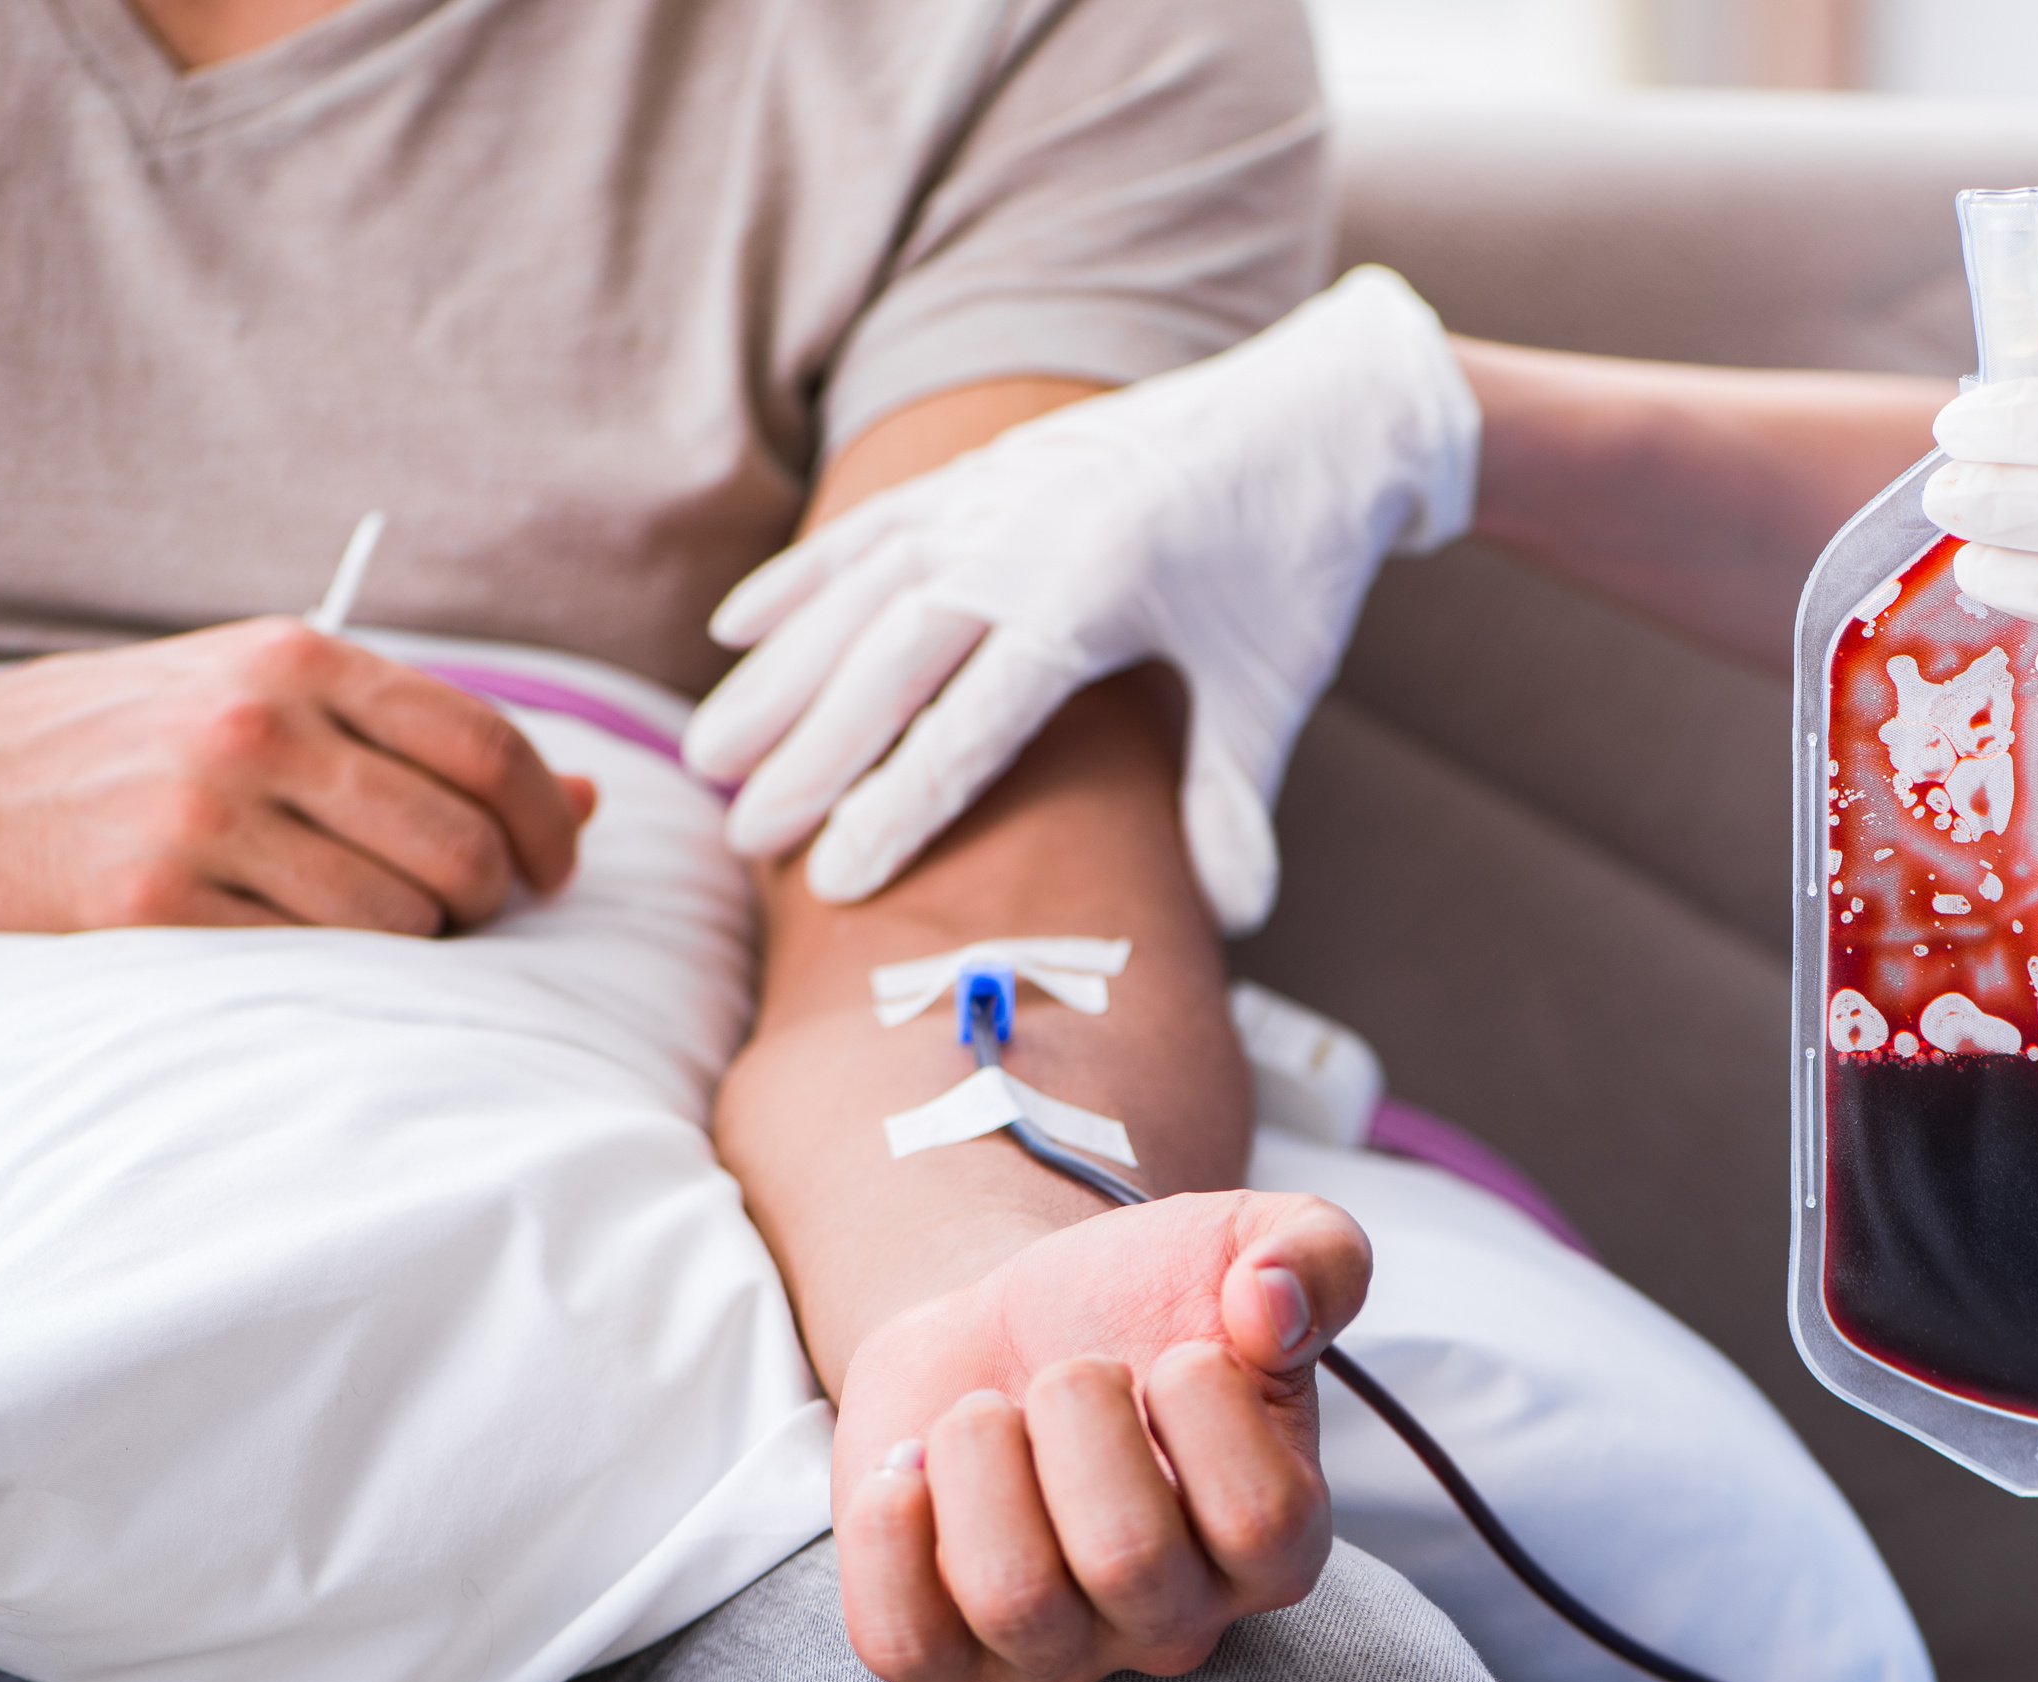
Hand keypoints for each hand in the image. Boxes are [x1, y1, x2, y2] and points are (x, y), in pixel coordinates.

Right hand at [0, 618, 595, 932]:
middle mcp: (259, 729)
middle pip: (462, 840)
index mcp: (301, 660)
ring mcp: (204, 816)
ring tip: (387, 928)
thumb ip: (422, 738)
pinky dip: (345, 970)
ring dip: (422, 941)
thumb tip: (588, 798)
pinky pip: (317, 960)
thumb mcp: (275, 695)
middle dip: (495, 895)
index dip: (549, 819)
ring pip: (403, 915)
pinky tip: (316, 950)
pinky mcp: (155, 903)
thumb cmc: (141, 740)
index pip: (488, 744)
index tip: (559, 866)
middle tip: (475, 912)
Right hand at [685, 266, 1478, 928]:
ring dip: (781, 673)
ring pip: (860, 593)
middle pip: (890, 658)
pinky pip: (877, 527)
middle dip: (811, 751)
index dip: (899, 803)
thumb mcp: (1276, 682)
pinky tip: (734, 627)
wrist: (1326, 409)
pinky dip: (804, 577)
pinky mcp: (992, 468)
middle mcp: (1025, 535)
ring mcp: (998, 492)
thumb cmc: (1303, 556)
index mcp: (1093, 593)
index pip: (972, 720)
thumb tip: (1236, 917)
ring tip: (712, 754)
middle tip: (742, 834)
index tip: (834, 878)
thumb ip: (1234, 797)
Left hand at [831, 1191, 1369, 1681]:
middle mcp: (1174, 1620)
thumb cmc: (1144, 1296)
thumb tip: (1270, 1308)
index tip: (1178, 1351)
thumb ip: (1316, 1252)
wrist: (1011, 1317)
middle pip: (1128, 1560)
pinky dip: (886, 1538)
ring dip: (980, 1452)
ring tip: (985, 1411)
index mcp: (1276, 1542)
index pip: (1264, 1521)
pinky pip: (902, 1644)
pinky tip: (908, 1465)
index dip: (1204, 1407)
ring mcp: (1056, 1650)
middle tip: (1068, 1367)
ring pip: (1012, 1599)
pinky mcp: (941, 1649)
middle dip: (1075, 1407)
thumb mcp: (1250, 1239)